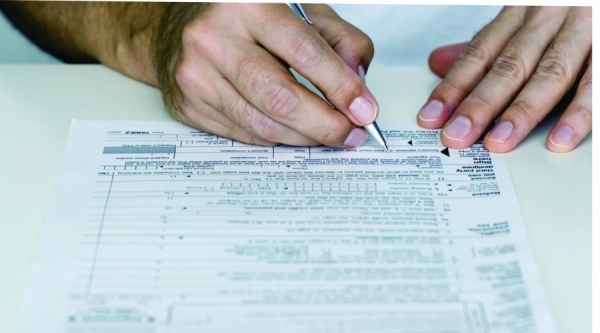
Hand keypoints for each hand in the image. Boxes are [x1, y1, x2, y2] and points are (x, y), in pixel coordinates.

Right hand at [156, 3, 376, 147]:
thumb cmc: (247, 16)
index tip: (365, 111)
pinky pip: (243, 134)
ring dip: (304, 137)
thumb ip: (339, 41)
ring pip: (262, 125)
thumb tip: (357, 88)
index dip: (340, 86)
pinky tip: (291, 130)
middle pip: (280, 97)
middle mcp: (214, 38)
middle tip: (350, 134)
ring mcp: (195, 75)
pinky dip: (276, 137)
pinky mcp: (188, 104)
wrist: (179, 25)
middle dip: (324, 124)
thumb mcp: (299, 11)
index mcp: (246, 5)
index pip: (304, 52)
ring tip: (327, 134)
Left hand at [417, 6, 590, 152]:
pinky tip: (559, 139)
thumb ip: (486, 45)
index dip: (454, 86)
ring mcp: (586, 30)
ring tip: (498, 142)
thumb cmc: (566, 8)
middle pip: (509, 65)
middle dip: (479, 104)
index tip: (431, 117)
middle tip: (457, 134)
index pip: (480, 52)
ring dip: (521, 112)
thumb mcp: (524, 17)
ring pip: (549, 74)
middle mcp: (550, 18)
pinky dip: (579, 113)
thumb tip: (437, 63)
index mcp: (522, 13)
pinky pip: (596, 82)